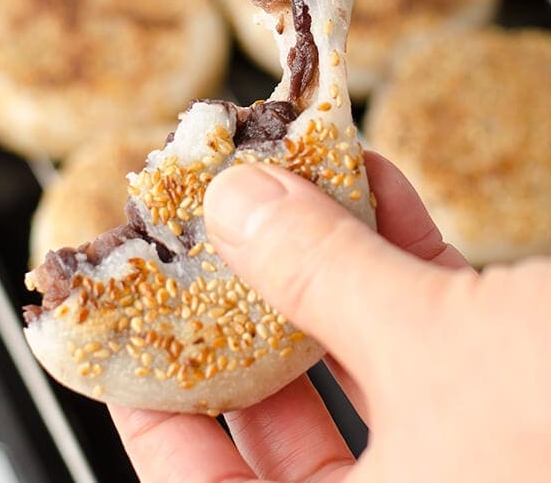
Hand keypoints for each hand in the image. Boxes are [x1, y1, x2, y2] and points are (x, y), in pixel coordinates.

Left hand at [109, 153, 550, 481]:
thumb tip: (237, 206)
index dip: (158, 420)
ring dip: (328, 266)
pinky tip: (371, 188)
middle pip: (284, 427)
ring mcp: (469, 463)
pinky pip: (431, 338)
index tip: (128, 341)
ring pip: (364, 369)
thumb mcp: (437, 347)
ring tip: (289, 186)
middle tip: (213, 235)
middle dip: (248, 309)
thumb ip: (323, 275)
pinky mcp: (514, 406)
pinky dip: (401, 261)